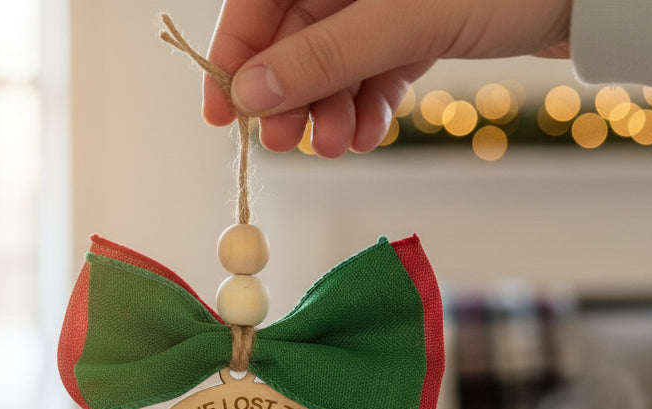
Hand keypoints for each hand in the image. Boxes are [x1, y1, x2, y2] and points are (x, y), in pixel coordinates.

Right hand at [203, 0, 571, 157]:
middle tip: (284, 143)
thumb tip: (251, 92)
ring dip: (329, 108)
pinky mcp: (427, 21)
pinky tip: (366, 135)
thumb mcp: (404, 18)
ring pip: (337, 57)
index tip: (224, 111)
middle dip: (290, 92)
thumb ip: (326, 54)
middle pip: (297, 32)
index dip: (236, 51)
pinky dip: (369, 104)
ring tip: (336, 147)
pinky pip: (378, 67)